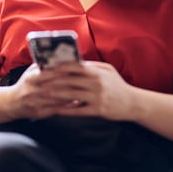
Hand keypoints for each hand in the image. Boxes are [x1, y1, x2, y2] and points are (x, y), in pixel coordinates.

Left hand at [8, 61, 132, 120]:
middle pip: (70, 80)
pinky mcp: (98, 110)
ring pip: (71, 94)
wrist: (133, 102)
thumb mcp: (107, 70)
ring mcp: (97, 96)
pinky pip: (78, 110)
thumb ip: (92, 66)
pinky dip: (66, 110)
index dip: (60, 66)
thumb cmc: (117, 85)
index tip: (47, 67)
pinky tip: (56, 110)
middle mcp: (96, 82)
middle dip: (53, 80)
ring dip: (56, 94)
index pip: (75, 66)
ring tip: (43, 94)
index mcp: (97, 71)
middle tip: (39, 81)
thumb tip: (75, 62)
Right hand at [8, 63, 78, 119]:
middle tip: (81, 80)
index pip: (46, 74)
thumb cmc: (25, 83)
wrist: (12, 103)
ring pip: (56, 99)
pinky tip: (76, 102)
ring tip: (82, 90)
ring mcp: (36, 104)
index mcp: (30, 79)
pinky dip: (67, 106)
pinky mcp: (40, 113)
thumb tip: (58, 58)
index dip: (59, 72)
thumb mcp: (30, 71)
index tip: (71, 69)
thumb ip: (42, 65)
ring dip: (70, 95)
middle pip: (53, 87)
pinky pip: (56, 110)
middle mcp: (32, 92)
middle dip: (68, 84)